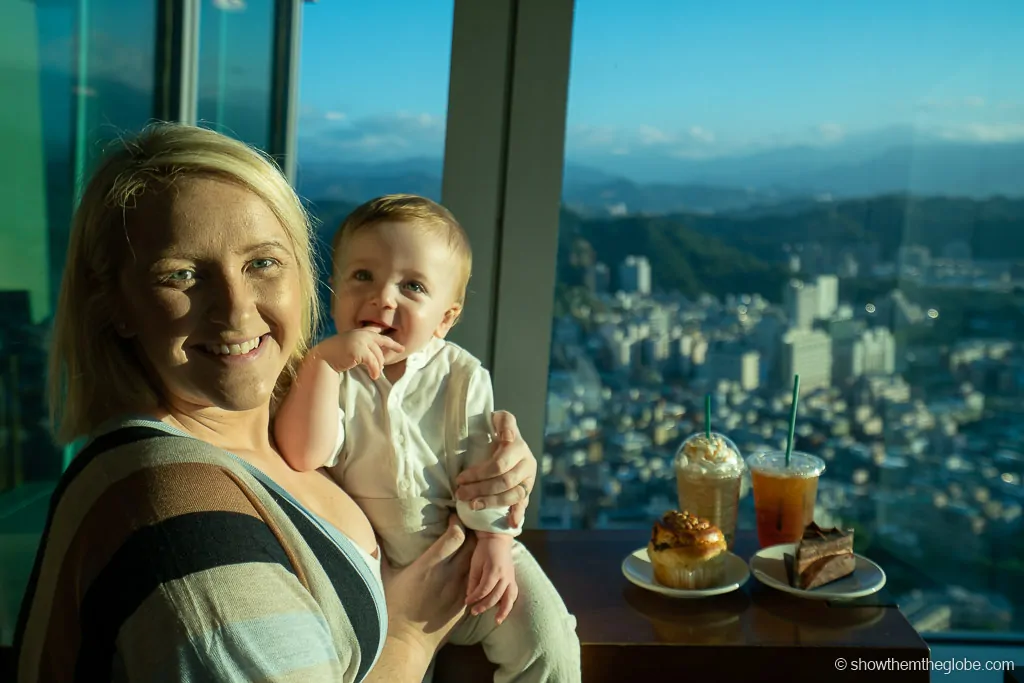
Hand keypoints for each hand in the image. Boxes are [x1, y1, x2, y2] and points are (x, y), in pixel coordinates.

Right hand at [317, 328, 403, 378]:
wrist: (323, 357)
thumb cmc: (335, 354)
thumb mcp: (351, 346)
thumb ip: (363, 347)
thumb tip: (378, 360)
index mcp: (360, 332)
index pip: (378, 334)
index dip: (390, 341)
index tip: (401, 348)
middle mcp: (362, 334)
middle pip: (382, 345)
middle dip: (384, 358)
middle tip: (382, 369)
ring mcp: (361, 341)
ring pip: (378, 356)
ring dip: (378, 367)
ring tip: (376, 375)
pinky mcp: (360, 350)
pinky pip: (373, 362)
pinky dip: (375, 370)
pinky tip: (374, 376)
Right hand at [381, 516, 475, 653]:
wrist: (405, 643)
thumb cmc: (391, 608)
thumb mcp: (385, 578)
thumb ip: (383, 554)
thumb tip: (372, 536)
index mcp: (429, 567)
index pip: (455, 536)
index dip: (457, 522)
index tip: (452, 517)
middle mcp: (448, 577)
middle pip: (472, 545)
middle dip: (471, 532)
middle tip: (465, 526)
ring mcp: (459, 591)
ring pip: (478, 562)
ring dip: (476, 551)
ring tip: (470, 544)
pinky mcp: (464, 605)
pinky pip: (478, 581)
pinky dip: (477, 571)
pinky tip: (470, 567)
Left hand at [455, 411, 535, 528]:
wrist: (507, 440)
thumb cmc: (496, 430)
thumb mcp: (499, 419)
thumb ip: (505, 422)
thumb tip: (508, 436)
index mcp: (519, 446)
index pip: (499, 465)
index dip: (479, 473)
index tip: (460, 478)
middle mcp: (528, 463)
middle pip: (504, 482)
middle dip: (480, 489)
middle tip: (460, 494)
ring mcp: (529, 479)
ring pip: (512, 495)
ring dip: (491, 502)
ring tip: (472, 505)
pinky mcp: (527, 491)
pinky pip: (523, 505)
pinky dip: (517, 514)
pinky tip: (511, 524)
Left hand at [466, 534, 517, 624]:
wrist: (498, 538)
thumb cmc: (484, 549)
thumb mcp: (475, 563)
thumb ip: (473, 581)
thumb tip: (469, 597)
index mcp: (494, 570)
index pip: (484, 590)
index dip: (475, 598)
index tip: (466, 603)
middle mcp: (505, 576)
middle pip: (496, 597)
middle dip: (484, 606)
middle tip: (474, 612)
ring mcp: (511, 577)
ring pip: (509, 598)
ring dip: (503, 611)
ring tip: (497, 621)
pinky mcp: (513, 578)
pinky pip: (513, 593)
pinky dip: (509, 603)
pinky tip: (503, 609)